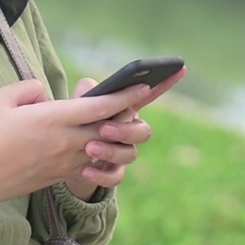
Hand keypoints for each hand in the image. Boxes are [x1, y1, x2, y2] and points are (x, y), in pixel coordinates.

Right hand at [0, 78, 149, 241]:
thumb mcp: (1, 99)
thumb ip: (29, 88)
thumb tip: (46, 93)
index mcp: (52, 119)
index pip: (101, 107)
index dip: (126, 95)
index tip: (144, 84)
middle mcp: (65, 143)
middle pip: (112, 129)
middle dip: (132, 115)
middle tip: (140, 102)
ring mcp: (64, 163)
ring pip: (106, 150)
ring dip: (117, 138)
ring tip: (115, 123)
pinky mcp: (58, 177)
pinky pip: (91, 165)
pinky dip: (100, 154)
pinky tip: (94, 143)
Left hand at [65, 65, 186, 198]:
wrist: (64, 154)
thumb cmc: (75, 122)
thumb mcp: (78, 104)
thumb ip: (87, 93)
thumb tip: (92, 89)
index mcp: (125, 109)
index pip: (149, 95)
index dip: (166, 82)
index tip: (181, 68)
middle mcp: (130, 131)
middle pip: (143, 131)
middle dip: (125, 130)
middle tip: (103, 129)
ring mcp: (124, 153)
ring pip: (130, 154)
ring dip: (110, 151)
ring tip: (89, 148)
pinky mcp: (112, 172)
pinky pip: (115, 177)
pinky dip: (101, 175)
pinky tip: (85, 169)